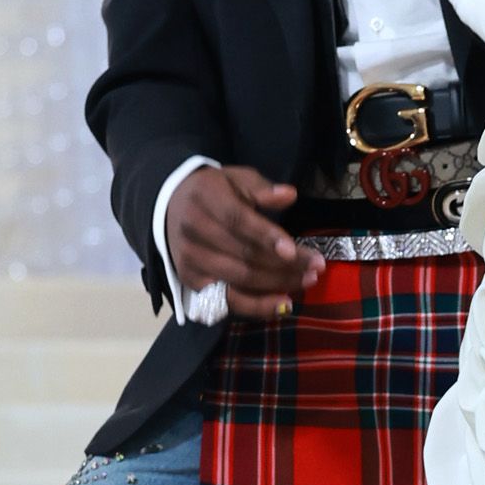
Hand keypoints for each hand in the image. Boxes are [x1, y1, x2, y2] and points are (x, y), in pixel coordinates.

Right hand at [165, 161, 323, 318]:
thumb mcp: (235, 179)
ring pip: (239, 280)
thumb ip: (262, 188)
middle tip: (315, 268)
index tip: (293, 250)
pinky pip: (228, 300)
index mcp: (205, 199)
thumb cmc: (213, 192)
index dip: (267, 237)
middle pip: (243, 255)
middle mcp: (194, 231)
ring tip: (305, 283)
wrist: (169, 207)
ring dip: (276, 286)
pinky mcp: (192, 282)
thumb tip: (289, 195)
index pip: (238, 220)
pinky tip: (282, 305)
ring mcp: (191, 260)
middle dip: (283, 266)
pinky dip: (257, 306)